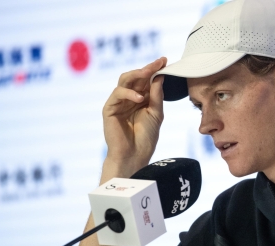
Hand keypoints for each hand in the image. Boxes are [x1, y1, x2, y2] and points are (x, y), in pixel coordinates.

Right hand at [102, 57, 166, 173]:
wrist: (135, 155)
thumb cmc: (146, 137)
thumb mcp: (156, 113)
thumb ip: (156, 95)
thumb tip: (159, 76)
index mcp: (140, 98)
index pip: (146, 79)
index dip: (154, 69)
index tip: (165, 60)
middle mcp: (128, 98)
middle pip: (134, 76)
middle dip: (147, 68)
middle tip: (158, 62)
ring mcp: (118, 102)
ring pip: (124, 80)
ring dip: (138, 75)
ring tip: (149, 72)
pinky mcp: (109, 109)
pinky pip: (117, 94)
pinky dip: (129, 94)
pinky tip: (140, 98)